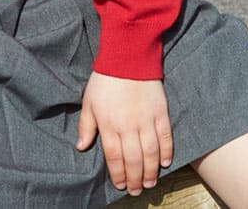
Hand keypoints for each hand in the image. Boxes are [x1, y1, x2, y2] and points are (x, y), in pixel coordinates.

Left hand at [75, 73, 172, 196]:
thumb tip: (81, 147)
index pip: (114, 156)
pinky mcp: (161, 112)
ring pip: (150, 152)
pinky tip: (165, 163)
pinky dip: (166, 151)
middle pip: (133, 159)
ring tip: (150, 183)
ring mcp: (146, 120)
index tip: (119, 185)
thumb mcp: (89, 101)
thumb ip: (86, 126)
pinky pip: (165, 136)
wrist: (128, 56)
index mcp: (109, 124)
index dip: (117, 173)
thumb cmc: (105, 79)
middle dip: (134, 178)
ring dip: (150, 170)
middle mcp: (128, 126)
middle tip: (136, 191)